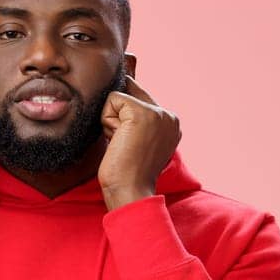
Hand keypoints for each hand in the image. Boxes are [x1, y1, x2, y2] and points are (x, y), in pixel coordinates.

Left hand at [98, 76, 180, 209]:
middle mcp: (170, 116)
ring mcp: (158, 113)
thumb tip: (120, 90)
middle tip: (126, 145)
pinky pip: (112, 100)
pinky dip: (107, 121)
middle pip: (128, 95)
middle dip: (118, 119)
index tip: (130, 143)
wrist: (131, 189)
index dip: (124, 116)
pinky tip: (118, 140)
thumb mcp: (140, 141)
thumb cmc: (129, 172)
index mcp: (172, 123)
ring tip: (122, 144)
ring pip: (119, 98)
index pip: (141, 98)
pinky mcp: (142, 112)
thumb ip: (138, 120)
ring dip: (112, 122)